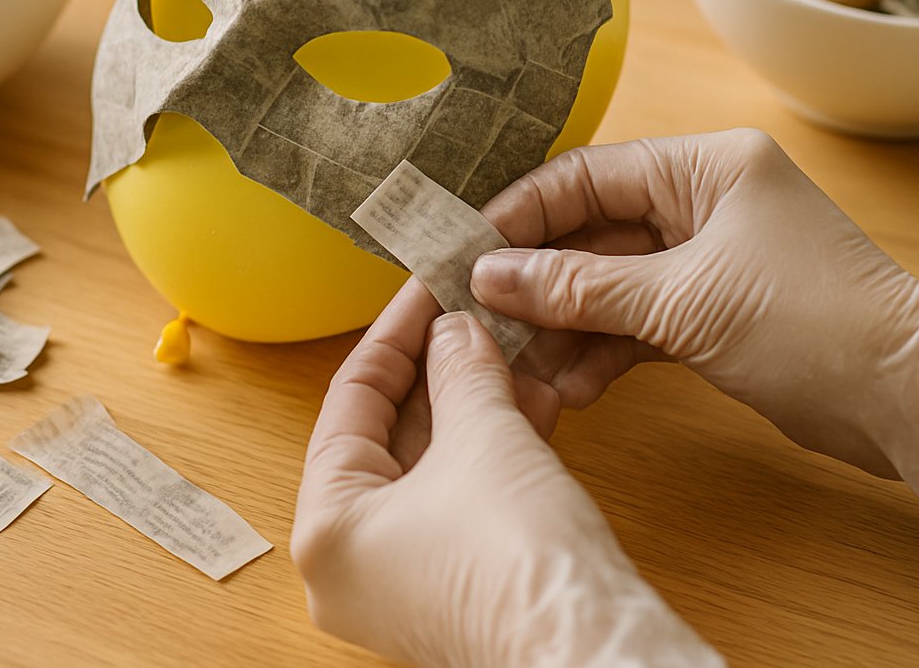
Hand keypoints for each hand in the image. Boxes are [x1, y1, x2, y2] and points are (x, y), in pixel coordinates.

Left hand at [292, 287, 719, 667]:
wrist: (592, 652)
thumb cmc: (516, 566)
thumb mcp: (484, 436)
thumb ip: (461, 370)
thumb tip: (455, 330)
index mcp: (326, 528)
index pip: (350, 400)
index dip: (396, 333)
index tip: (428, 287)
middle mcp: (351, 564)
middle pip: (389, 433)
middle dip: (440, 367)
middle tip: (470, 311)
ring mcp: (401, 582)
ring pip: (431, 465)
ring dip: (473, 403)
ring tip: (509, 346)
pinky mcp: (454, 588)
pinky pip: (460, 498)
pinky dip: (491, 449)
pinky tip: (532, 401)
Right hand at [469, 128, 918, 553]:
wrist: (908, 399)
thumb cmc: (810, 324)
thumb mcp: (681, 301)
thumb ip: (579, 288)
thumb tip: (489, 276)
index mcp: (707, 166)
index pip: (590, 174)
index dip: (524, 212)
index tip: (468, 249)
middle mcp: (707, 201)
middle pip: (594, 230)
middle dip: (539, 278)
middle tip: (481, 314)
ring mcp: (712, 257)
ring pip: (612, 282)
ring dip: (567, 324)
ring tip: (520, 365)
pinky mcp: (717, 311)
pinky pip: (640, 320)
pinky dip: (605, 350)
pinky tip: (568, 386)